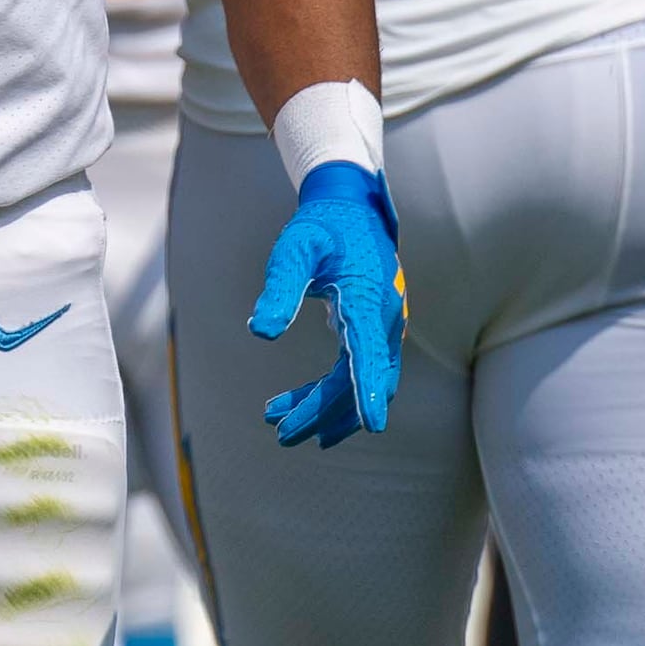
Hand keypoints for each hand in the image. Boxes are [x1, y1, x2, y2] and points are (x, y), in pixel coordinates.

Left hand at [247, 160, 403, 446]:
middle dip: (324, 412)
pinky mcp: (374, 332)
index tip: (373, 426)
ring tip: (283, 429)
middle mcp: (384, 319)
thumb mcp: (294, 250)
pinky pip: (359, 372)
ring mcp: (383, 328)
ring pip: (361, 382)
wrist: (350, 210)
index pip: (371, 352)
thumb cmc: (320, 228)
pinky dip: (333, 396)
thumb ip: (280, 288)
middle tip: (282, 434)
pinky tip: (301, 408)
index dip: (370, 390)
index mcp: (367, 298)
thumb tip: (261, 332)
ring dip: (326, 410)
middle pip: (361, 378)